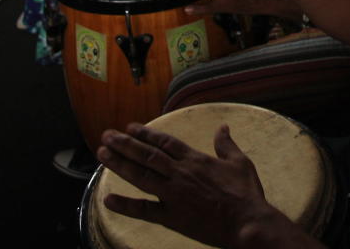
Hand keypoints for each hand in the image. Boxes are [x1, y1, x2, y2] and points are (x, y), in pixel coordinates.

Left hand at [98, 122, 275, 248]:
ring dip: (120, 164)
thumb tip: (223, 127)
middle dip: (125, 144)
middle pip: (147, 155)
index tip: (129, 127)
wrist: (246, 223)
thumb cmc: (246, 193)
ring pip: (141, 176)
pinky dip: (126, 205)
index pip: (165, 142)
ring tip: (102, 154)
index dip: (146, 134)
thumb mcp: (240, 162)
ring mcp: (174, 195)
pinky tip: (108, 200)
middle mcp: (180, 174)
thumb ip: (226, 144)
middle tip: (106, 135)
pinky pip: (144, 210)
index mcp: (195, 160)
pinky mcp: (172, 217)